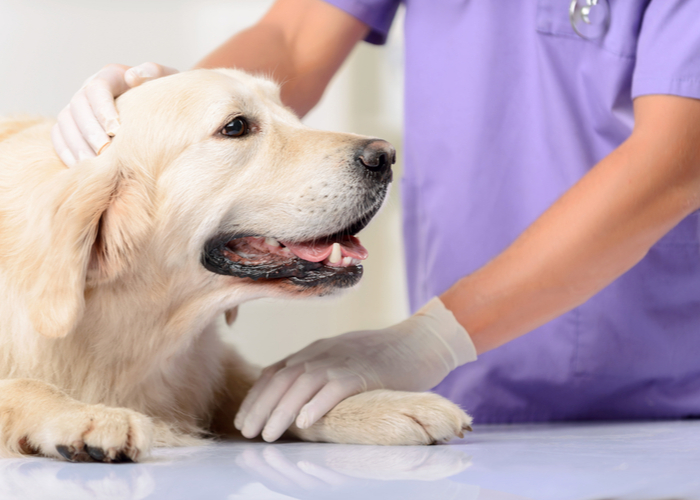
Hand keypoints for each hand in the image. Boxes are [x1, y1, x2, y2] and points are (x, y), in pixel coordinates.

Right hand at [52, 62, 177, 165]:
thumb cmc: (163, 100)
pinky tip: (81, 168)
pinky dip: (66, 152)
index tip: (116, 130)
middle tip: (104, 151)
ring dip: (77, 144)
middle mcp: (89, 90)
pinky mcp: (70, 128)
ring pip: (65, 123)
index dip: (103, 109)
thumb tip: (132, 77)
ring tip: (93, 164)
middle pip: (77, 106)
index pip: (97, 87)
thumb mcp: (167, 82)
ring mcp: (77, 109)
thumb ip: (154, 75)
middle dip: (90, 130)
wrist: (159, 115)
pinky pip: (59, 138)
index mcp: (111, 76)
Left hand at [234, 297, 476, 441]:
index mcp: (315, 351)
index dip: (256, 397)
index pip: (275, 372)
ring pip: (303, 383)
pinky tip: (305, 422)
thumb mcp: (342, 359)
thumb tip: (295, 401)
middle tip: (247, 433)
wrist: (421, 341)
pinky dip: (318, 403)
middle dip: (260, 406)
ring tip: (268, 434)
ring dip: (282, 410)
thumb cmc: (383, 356)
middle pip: (282, 379)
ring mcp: (344, 360)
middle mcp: (323, 353)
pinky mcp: (365, 371)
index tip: (244, 420)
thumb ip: (320, 373)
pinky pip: (336, 387)